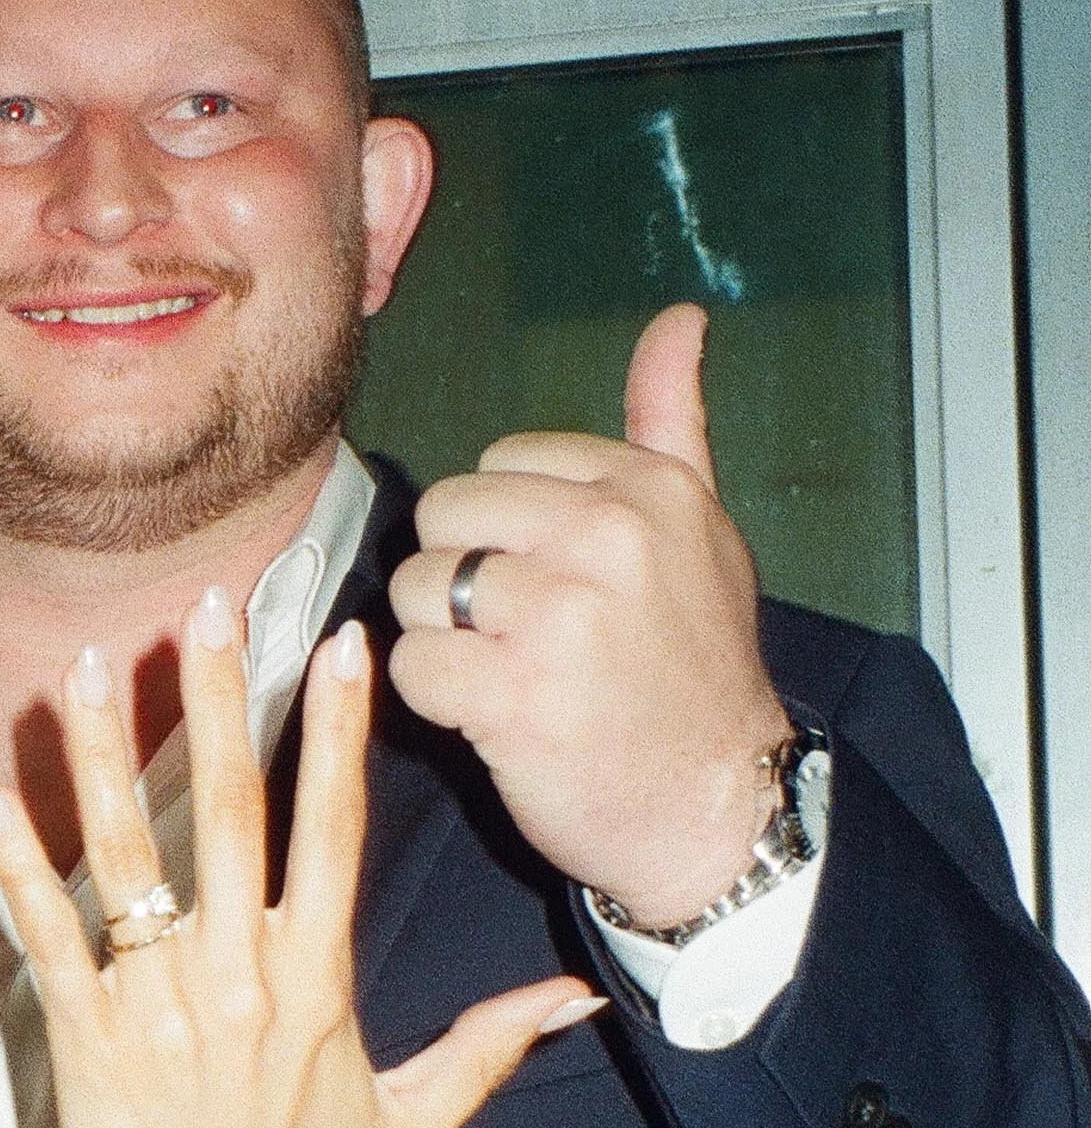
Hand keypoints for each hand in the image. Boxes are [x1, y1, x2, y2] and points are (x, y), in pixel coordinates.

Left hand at [0, 588, 598, 1127]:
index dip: (336, 731)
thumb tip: (583, 998)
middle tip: (208, 602)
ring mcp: (159, 1005)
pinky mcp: (85, 1040)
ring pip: (130, 857)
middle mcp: (241, 977)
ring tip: (86, 664)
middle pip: (232, 810)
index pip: (333, 828)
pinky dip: (17, 867)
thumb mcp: (415, 1124)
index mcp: (319, 979)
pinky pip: (48, 936)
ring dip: (106, 755)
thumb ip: (490, 1046)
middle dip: (220, 697)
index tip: (340, 643)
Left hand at [387, 306, 793, 926]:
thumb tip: (680, 317)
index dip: (505, 531)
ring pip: (417, 589)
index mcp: (647, 489)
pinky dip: (437, 701)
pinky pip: (412, 664)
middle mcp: (607, 538)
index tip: (558, 584)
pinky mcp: (513, 695)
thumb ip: (672, 423)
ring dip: (444, 641)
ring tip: (512, 676)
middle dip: (461, 579)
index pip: (498, 464)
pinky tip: (496, 718)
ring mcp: (560, 616)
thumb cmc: (695, 673)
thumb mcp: (705, 533)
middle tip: (523, 636)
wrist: (716, 810)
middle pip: (444, 517)